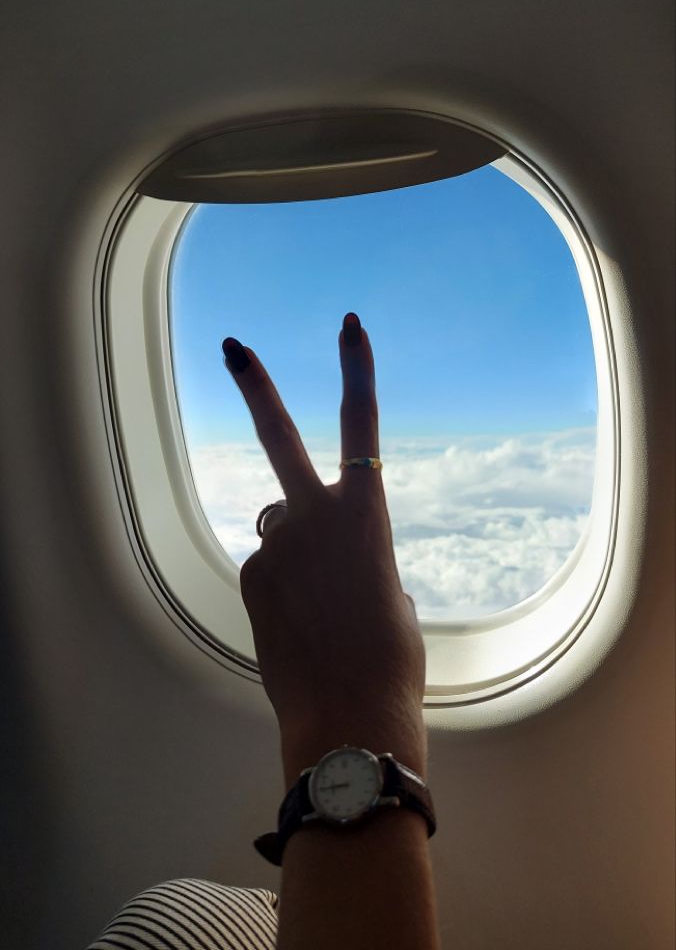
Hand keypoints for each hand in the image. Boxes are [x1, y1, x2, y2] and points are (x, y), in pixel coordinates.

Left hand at [222, 313, 425, 785]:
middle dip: (256, 386)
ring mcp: (277, 546)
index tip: (350, 326)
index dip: (357, 371)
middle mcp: (316, 516)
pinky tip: (302, 625)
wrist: (352, 717)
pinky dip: (283, 587)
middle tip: (232, 345)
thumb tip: (333, 563)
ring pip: (279, 525)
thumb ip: (363, 559)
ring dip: (295, 546)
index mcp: (367, 513)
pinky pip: (268, 567)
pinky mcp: (251, 578)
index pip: (361, 424)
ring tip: (321, 603)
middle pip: (278, 436)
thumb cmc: (392, 661)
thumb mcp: (393, 597)